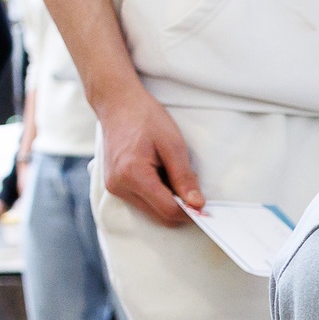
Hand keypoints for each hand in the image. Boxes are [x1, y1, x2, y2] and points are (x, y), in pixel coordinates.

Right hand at [94, 82, 202, 226]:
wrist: (117, 103)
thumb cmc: (145, 118)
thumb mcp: (173, 145)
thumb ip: (184, 178)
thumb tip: (197, 204)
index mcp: (133, 175)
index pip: (168, 211)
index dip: (190, 211)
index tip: (205, 204)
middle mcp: (119, 186)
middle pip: (160, 216)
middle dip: (180, 206)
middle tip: (190, 182)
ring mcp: (113, 187)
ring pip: (151, 211)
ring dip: (168, 200)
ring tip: (171, 172)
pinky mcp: (114, 186)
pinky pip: (142, 201)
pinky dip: (157, 194)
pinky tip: (160, 173)